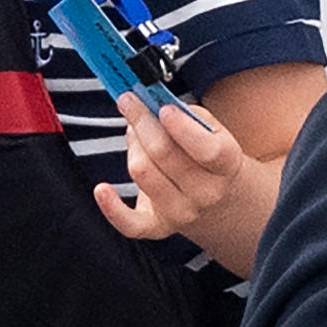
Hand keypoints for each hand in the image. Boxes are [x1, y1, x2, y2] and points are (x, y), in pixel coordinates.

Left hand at [93, 91, 272, 277]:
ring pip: (142, 171)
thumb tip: (153, 102)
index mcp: (225, 166)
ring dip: (132, 144)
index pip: (206, 150)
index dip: (182, 128)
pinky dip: (112, 207)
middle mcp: (206, 194)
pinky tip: (102, 189)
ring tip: (134, 130)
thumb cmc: (206, 154)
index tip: (163, 108)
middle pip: (163, 153)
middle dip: (141, 121)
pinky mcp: (156, 227)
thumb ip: (188, 114)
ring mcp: (181, 213)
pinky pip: (130, 224)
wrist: (218, 200)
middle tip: (129, 100)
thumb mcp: (211, 130)